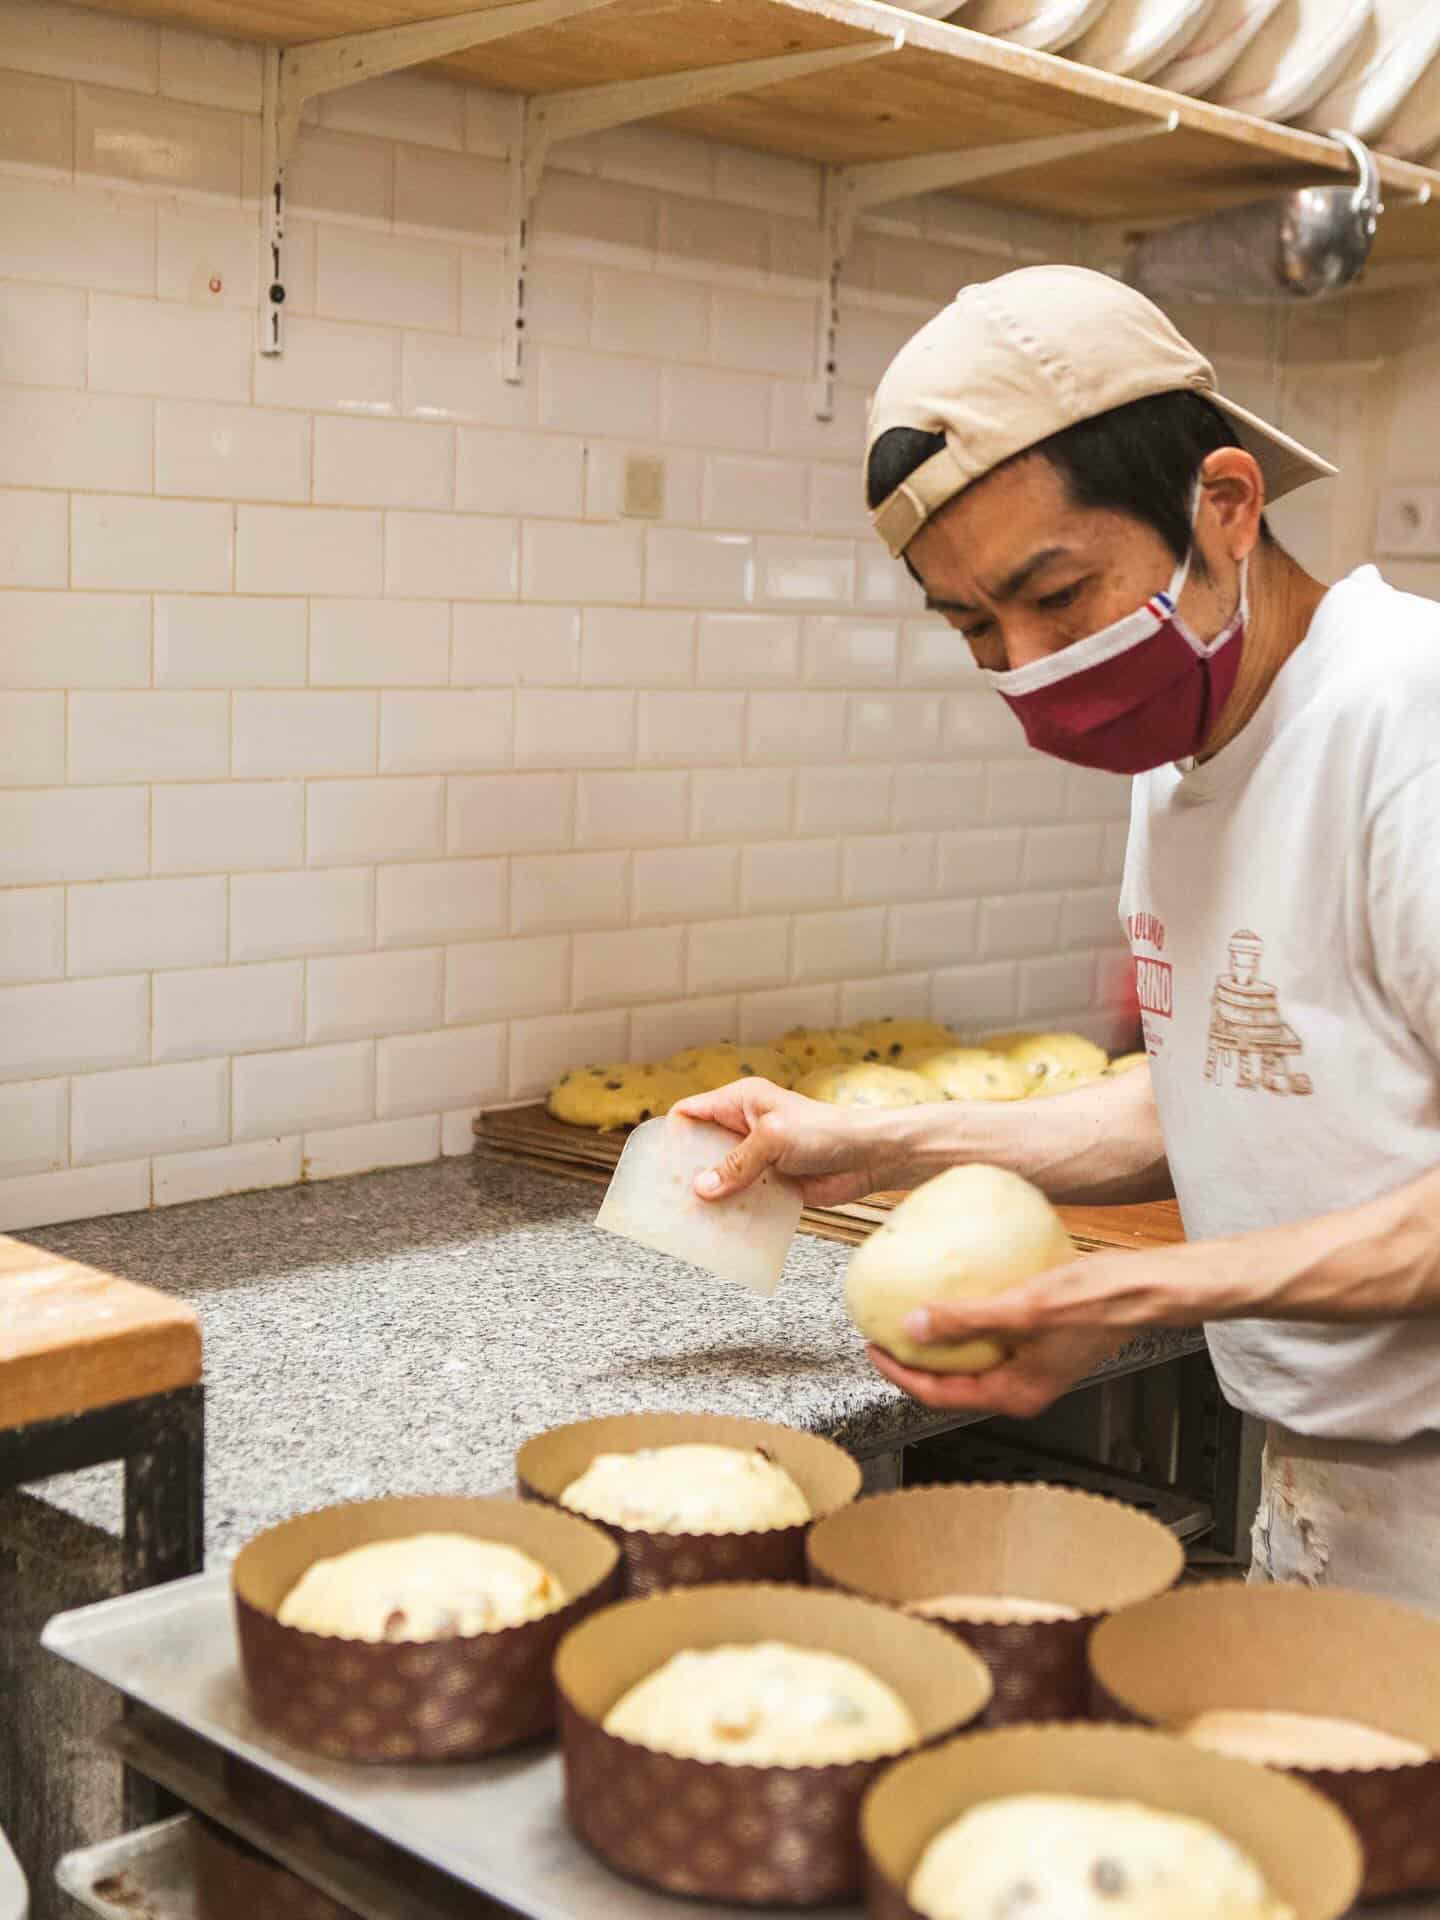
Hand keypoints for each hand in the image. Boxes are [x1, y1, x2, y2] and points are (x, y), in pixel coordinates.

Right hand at [672, 1079, 891, 1208]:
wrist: (872, 1156)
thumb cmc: (827, 1131)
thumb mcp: (773, 1139)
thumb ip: (737, 1163)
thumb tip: (701, 1187)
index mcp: (740, 1102)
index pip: (692, 1112)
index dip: (672, 1135)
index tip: (656, 1163)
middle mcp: (745, 1128)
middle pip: (703, 1150)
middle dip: (688, 1173)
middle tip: (667, 1199)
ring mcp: (759, 1158)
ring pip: (723, 1179)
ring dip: (712, 1198)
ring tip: (688, 1221)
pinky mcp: (774, 1185)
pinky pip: (745, 1200)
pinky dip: (735, 1213)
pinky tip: (721, 1231)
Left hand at [865, 1241, 1214, 1417]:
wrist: (1146, 1289)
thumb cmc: (1098, 1303)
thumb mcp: (1023, 1309)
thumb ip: (966, 1320)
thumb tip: (915, 1324)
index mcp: (1015, 1392)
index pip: (940, 1393)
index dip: (900, 1373)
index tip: (874, 1346)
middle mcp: (1023, 1384)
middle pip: (953, 1379)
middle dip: (916, 1357)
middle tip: (886, 1329)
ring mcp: (1033, 1362)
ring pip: (972, 1356)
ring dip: (942, 1335)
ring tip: (914, 1307)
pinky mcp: (1041, 1337)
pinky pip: (993, 1333)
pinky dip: (970, 1316)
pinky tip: (960, 1288)